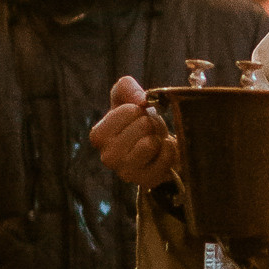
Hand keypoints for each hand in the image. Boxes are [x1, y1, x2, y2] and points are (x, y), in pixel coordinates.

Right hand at [93, 73, 180, 188]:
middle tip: (147, 131)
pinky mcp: (147, 181)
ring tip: (153, 141)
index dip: (139, 109)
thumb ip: (127, 87)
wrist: (155, 147)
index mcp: (98, 135)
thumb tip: (141, 99)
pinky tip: (161, 152)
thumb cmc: (138, 122)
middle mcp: (107, 157)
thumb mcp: (127, 98)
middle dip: (150, 124)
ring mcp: (126, 172)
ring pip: (151, 143)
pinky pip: (166, 156)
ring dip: (159, 137)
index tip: (136, 118)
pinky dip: (169, 150)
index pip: (129, 111)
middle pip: (143, 125)